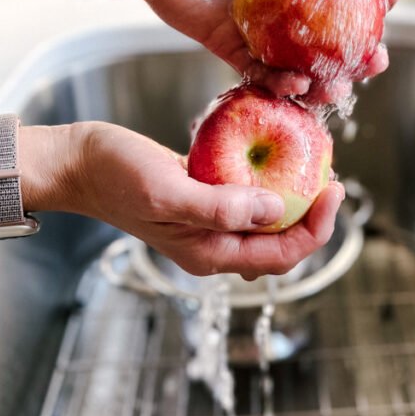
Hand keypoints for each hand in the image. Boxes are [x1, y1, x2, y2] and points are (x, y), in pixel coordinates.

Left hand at [19, 0, 396, 98]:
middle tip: (375, 62)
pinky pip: (256, 72)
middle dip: (356, 57)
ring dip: (322, 82)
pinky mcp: (227, 46)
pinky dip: (277, 83)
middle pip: (328, 42)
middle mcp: (282, 10)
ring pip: (297, 66)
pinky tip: (297, 87)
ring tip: (340, 88)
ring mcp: (257, 32)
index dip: (371, 1)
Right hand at [22, 122, 344, 279]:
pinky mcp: (202, 200)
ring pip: (266, 224)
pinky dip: (269, 185)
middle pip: (281, 246)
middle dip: (313, 218)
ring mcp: (207, 225)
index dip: (316, 229)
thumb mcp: (169, 191)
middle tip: (333, 179)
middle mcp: (213, 246)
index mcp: (210, 254)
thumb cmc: (117, 176)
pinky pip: (247, 201)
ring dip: (295, 202)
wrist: (80, 163)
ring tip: (315, 169)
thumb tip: (276, 208)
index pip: (281, 256)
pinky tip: (279, 159)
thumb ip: (221, 208)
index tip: (334, 190)